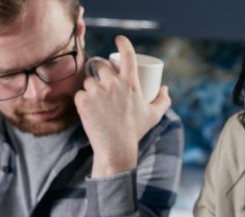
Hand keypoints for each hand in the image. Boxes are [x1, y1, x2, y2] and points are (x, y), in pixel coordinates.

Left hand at [75, 35, 171, 176]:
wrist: (116, 149)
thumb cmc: (135, 132)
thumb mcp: (153, 116)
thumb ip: (163, 101)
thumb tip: (164, 88)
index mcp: (131, 83)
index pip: (127, 54)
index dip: (123, 43)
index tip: (119, 39)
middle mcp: (113, 84)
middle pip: (101, 66)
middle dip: (101, 71)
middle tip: (103, 82)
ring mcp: (97, 92)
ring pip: (89, 80)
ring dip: (91, 86)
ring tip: (96, 99)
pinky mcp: (83, 102)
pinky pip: (80, 93)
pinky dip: (83, 99)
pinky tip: (87, 107)